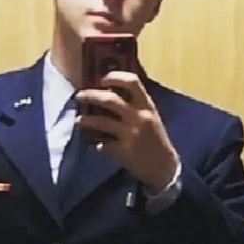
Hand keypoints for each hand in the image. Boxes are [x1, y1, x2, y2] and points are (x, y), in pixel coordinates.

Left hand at [75, 71, 179, 192]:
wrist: (164, 167)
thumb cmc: (155, 139)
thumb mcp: (150, 117)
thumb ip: (135, 105)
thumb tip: (109, 94)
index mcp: (147, 105)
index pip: (132, 82)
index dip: (115, 77)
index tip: (101, 79)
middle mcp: (139, 117)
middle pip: (111, 100)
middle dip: (91, 95)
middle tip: (79, 96)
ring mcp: (131, 134)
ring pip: (102, 122)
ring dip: (87, 120)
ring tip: (79, 120)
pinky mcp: (124, 151)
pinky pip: (104, 145)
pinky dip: (98, 145)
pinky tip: (96, 145)